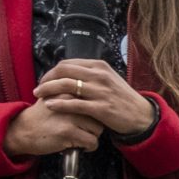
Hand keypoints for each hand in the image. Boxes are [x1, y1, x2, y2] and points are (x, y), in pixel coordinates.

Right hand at [3, 98, 103, 159]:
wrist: (22, 130)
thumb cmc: (41, 116)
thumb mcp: (54, 97)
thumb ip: (71, 94)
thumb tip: (93, 96)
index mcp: (69, 89)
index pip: (94, 99)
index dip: (94, 111)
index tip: (89, 118)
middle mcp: (70, 100)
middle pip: (99, 114)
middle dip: (95, 125)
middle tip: (85, 131)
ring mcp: (70, 116)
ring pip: (98, 128)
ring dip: (92, 136)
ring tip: (82, 138)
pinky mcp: (68, 132)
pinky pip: (91, 141)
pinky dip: (89, 147)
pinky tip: (80, 147)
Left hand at [33, 59, 156, 138]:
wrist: (140, 115)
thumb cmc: (122, 99)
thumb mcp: (108, 80)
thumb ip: (91, 75)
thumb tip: (71, 73)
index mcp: (99, 66)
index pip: (68, 64)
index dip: (52, 71)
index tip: (45, 80)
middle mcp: (99, 75)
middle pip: (64, 71)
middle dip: (47, 79)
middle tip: (38, 88)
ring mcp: (100, 91)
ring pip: (67, 85)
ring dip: (49, 89)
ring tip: (39, 96)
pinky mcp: (101, 108)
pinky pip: (75, 104)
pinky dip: (59, 104)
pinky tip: (50, 106)